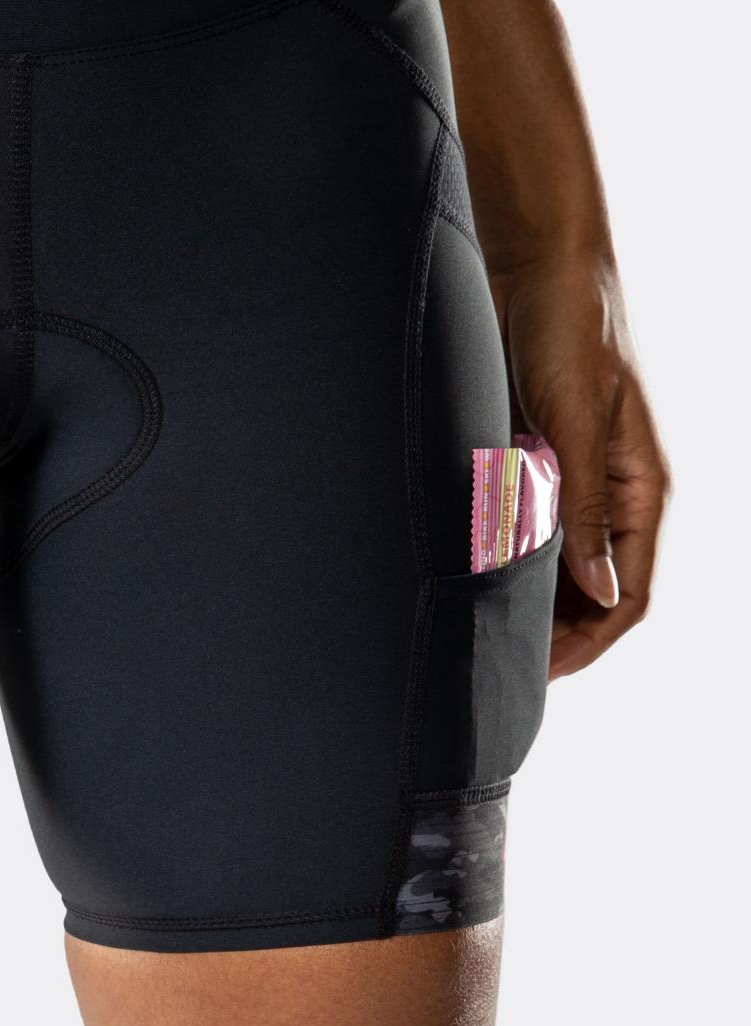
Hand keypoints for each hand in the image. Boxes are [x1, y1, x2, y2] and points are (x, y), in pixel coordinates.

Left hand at [494, 256, 669, 678]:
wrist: (534, 266)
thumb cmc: (566, 329)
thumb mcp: (575, 419)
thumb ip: (584, 504)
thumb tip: (596, 588)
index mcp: (641, 489)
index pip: (627, 595)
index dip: (587, 642)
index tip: (538, 673)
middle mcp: (613, 492)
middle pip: (592, 590)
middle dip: (555, 634)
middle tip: (497, 664)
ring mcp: (574, 478)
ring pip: (558, 565)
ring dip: (528, 600)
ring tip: (480, 633)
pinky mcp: (537, 459)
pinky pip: (528, 529)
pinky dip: (506, 560)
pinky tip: (471, 579)